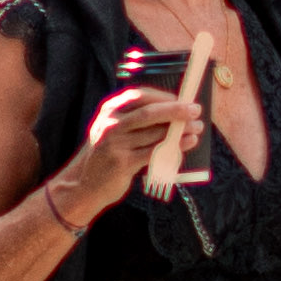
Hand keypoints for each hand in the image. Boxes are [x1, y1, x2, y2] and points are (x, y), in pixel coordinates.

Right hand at [66, 71, 199, 214]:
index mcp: (109, 110)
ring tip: (196, 129)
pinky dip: (174, 147)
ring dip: (179, 130)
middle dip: (175, 110)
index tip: (182, 99)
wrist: (83, 184)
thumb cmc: (106, 154)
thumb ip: (134, 119)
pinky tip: (187, 143)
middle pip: (148, 113)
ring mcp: (115, 144)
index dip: (163, 97)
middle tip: (196, 110)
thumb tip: (173, 111)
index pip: (139, 96)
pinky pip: (154, 153)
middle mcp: (110, 125)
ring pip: (154, 134)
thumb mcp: (112, 130)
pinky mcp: (123, 163)